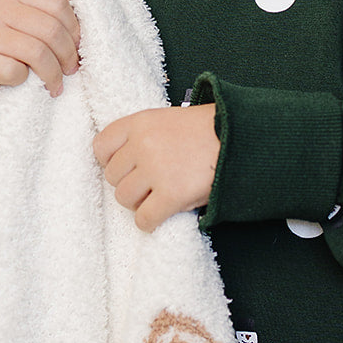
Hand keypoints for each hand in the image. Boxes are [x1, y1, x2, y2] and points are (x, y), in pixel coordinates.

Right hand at [0, 0, 80, 144]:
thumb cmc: (6, 50)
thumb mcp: (25, 25)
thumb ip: (49, 20)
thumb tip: (82, 39)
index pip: (57, 3)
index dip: (75, 29)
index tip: (78, 48)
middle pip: (50, 29)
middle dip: (67, 55)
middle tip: (70, 71)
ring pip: (37, 53)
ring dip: (53, 74)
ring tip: (55, 84)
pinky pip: (16, 72)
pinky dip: (26, 81)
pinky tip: (25, 83)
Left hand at [93, 105, 218, 231]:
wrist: (241, 138)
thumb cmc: (208, 130)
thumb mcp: (169, 120)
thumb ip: (144, 136)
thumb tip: (125, 162)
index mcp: (140, 123)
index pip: (101, 146)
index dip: (110, 161)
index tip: (125, 167)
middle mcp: (143, 145)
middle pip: (113, 176)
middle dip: (129, 183)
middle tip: (149, 185)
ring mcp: (156, 170)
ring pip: (124, 199)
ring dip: (138, 203)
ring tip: (156, 198)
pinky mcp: (172, 195)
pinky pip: (144, 218)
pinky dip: (149, 222)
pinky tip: (159, 216)